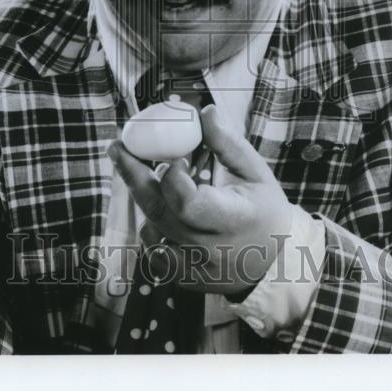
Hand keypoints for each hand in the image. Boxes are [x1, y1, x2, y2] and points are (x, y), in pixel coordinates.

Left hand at [107, 104, 293, 294]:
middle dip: (133, 175)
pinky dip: (150, 231)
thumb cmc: (264, 209)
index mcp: (235, 218)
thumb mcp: (255, 173)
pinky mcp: (185, 279)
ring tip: (145, 177)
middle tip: (117, 148)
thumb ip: (228, 144)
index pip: (188, 202)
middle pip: (158, 213)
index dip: (173, 178)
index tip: (176, 160)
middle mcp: (211, 248)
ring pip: (151, 231)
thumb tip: (206, 111)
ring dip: (144, 200)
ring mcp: (196, 268)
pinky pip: (153, 255)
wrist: (274, 263)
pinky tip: (160, 214)